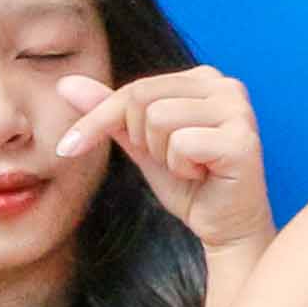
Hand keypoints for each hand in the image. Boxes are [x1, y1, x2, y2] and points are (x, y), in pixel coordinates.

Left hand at [58, 63, 274, 255]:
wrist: (227, 228)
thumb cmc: (190, 185)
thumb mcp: (141, 145)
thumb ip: (110, 113)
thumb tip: (65, 83)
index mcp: (204, 79)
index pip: (134, 88)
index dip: (98, 120)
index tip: (66, 148)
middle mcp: (226, 85)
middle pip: (143, 99)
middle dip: (142, 140)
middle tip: (172, 162)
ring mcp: (238, 110)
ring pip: (159, 119)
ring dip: (163, 155)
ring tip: (190, 168)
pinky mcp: (242, 140)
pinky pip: (182, 143)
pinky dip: (182, 168)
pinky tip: (203, 176)